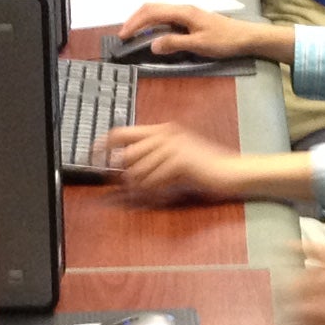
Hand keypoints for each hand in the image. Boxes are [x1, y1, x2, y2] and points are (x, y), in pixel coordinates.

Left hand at [105, 124, 239, 204]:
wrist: (231, 171)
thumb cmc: (205, 168)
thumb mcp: (175, 156)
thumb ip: (152, 156)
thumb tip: (124, 168)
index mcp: (162, 129)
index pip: (121, 132)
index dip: (102, 145)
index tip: (93, 157)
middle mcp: (165, 133)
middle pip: (127, 155)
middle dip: (122, 175)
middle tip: (125, 188)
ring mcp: (173, 145)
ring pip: (137, 170)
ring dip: (139, 187)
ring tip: (148, 193)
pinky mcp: (180, 160)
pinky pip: (152, 180)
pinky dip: (152, 191)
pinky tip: (159, 195)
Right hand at [118, 0, 271, 62]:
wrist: (246, 37)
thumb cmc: (225, 41)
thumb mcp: (199, 45)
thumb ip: (175, 43)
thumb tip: (152, 45)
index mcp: (183, 12)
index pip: (151, 12)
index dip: (135, 23)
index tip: (123, 35)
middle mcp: (183, 8)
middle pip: (152, 7)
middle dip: (135, 19)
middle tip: (123, 34)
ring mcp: (187, 12)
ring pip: (158, 11)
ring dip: (143, 20)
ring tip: (134, 33)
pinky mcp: (190, 18)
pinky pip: (166, 16)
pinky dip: (153, 23)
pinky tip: (152, 33)